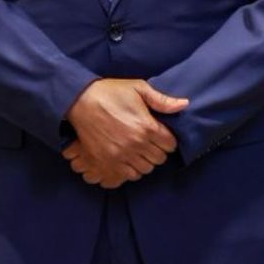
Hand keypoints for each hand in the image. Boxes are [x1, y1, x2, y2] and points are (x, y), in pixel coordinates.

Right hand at [65, 79, 188, 183]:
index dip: (168, 140)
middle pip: (159, 159)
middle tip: (151, 142)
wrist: (80, 101)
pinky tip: (129, 158)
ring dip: (145, 161)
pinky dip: (132, 169)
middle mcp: (136, 144)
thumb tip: (184, 104)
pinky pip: (128, 175)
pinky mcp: (107, 162)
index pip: (170, 145)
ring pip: (145, 169)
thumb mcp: (138, 88)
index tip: (162, 135)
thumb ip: (162, 100)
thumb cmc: (110, 93)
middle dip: (158, 151)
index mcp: (146, 126)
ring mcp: (121, 155)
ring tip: (140, 150)